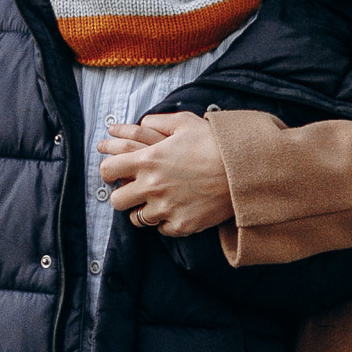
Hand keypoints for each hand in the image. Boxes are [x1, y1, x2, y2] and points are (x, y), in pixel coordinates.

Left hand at [97, 109, 232, 238]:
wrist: (243, 170)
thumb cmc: (215, 144)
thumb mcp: (186, 122)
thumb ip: (159, 121)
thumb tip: (142, 123)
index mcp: (149, 160)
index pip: (108, 170)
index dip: (107, 171)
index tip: (112, 173)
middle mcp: (152, 186)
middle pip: (116, 201)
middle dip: (121, 195)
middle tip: (132, 192)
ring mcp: (166, 208)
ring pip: (137, 219)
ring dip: (143, 210)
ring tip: (154, 202)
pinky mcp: (182, 224)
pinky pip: (162, 229)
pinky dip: (165, 222)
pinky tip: (173, 211)